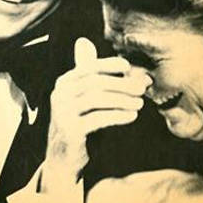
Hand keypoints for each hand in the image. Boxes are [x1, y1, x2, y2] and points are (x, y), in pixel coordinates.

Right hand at [42, 38, 150, 191]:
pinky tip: (132, 117)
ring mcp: (63, 113)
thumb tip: (86, 42)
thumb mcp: (86, 99)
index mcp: (64, 83)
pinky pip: (98, 119)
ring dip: (123, 99)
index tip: (129, 68)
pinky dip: (118, 116)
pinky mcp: (70, 130)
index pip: (89, 67)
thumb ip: (92, 75)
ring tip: (140, 103)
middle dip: (122, 84)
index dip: (110, 65)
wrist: (64, 160)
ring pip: (97, 99)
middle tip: (142, 88)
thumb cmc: (81, 125)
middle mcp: (60, 95)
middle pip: (95, 82)